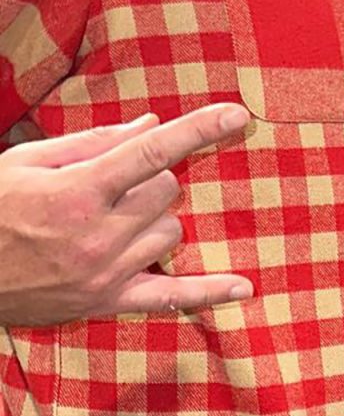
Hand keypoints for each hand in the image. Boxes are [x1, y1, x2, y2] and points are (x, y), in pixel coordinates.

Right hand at [0, 106, 253, 325]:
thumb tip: (150, 126)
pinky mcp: (106, 302)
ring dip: (155, 220)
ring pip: (172, 232)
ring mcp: (105, 272)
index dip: (199, 129)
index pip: (152, 152)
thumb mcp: (26, 161)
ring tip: (111, 221)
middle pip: (167, 191)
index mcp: (77, 191)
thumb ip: (93, 143)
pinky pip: (172, 298)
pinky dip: (209, 293)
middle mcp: (97, 234)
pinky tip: (244, 288)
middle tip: (112, 184)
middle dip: (150, 179)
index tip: (237, 114)